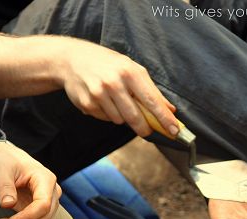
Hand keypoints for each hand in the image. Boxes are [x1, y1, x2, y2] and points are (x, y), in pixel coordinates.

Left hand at [0, 142, 61, 218]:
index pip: (43, 205)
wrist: (7, 163)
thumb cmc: (4, 163)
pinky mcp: (44, 214)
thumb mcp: (1, 171)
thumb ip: (5, 186)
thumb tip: (8, 204)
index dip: (27, 218)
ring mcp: (51, 205)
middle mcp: (53, 193)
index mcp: (45, 179)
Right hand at [58, 39, 177, 137]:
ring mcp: (98, 94)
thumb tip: (170, 109)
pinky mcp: (87, 103)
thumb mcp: (131, 69)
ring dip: (121, 117)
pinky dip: (107, 114)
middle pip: (135, 116)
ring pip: (119, 120)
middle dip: (143, 128)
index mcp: (130, 72)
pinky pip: (104, 118)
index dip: (164, 118)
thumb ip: (150, 89)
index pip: (151, 100)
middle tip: (147, 131)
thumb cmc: (108, 64)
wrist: (73, 59)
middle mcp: (114, 83)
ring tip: (115, 102)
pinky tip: (102, 101)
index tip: (174, 130)